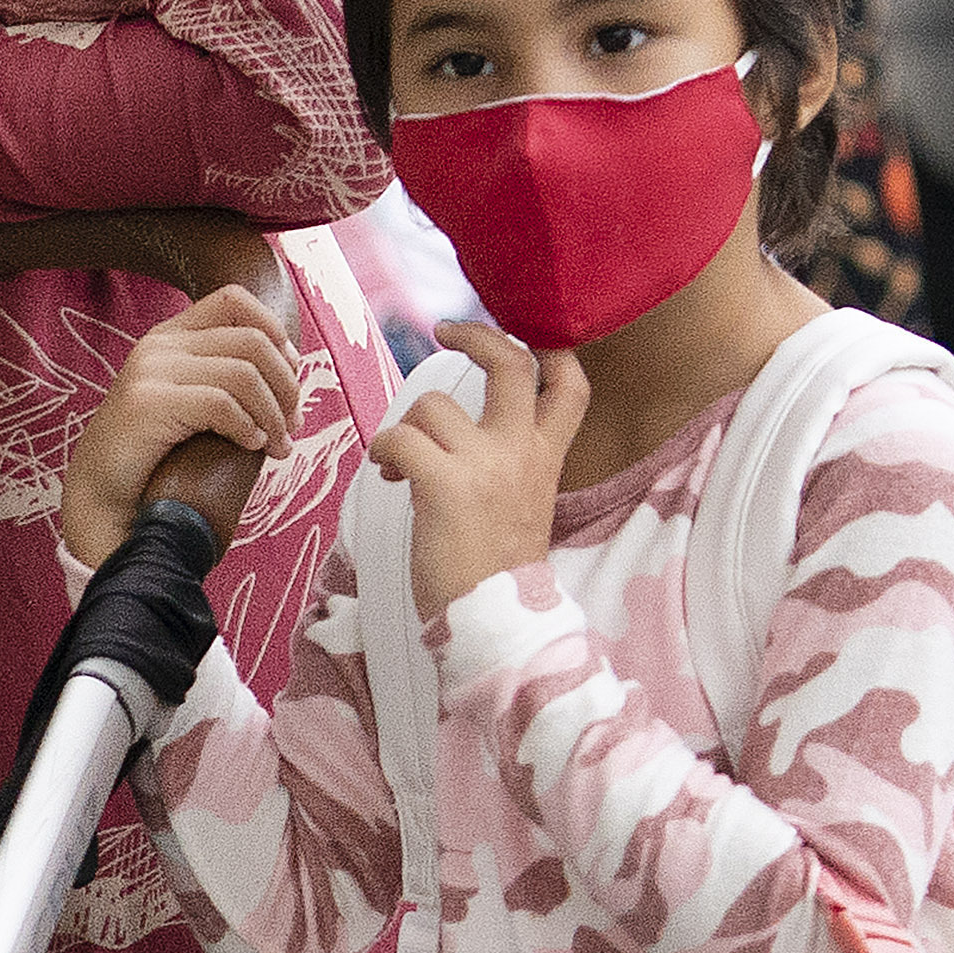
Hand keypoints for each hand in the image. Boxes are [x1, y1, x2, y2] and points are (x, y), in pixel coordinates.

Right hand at [59, 285, 304, 568]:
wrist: (102, 499)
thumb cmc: (156, 457)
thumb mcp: (193, 401)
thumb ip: (227, 376)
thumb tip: (293, 367)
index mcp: (169, 337)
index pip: (233, 300)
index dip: (275, 329)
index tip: (291, 371)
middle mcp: (158, 345)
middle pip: (252, 340)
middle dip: (286, 385)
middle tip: (292, 426)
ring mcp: (150, 371)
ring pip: (244, 374)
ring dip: (273, 414)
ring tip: (276, 446)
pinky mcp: (147, 403)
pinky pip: (221, 404)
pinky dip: (248, 427)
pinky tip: (251, 446)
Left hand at [376, 322, 590, 615]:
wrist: (496, 621)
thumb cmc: (496, 570)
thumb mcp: (520, 503)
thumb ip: (503, 461)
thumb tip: (450, 435)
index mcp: (546, 457)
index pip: (570, 385)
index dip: (551, 349)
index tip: (521, 333)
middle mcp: (522, 452)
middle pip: (511, 363)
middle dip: (475, 335)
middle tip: (445, 331)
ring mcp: (485, 465)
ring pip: (432, 404)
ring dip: (404, 426)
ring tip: (397, 461)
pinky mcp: (444, 484)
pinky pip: (399, 437)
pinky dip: (383, 450)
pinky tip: (386, 473)